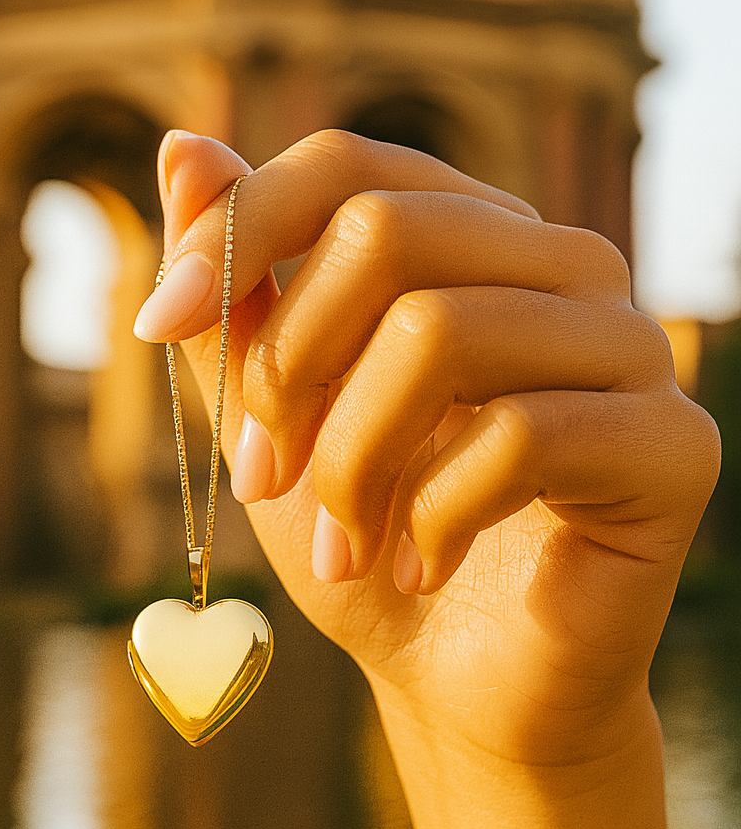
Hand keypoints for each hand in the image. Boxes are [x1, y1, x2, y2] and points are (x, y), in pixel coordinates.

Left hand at [135, 129, 719, 771]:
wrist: (460, 683)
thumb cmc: (366, 534)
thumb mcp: (272, 412)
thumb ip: (237, 293)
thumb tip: (181, 145)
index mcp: (473, 241)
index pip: (351, 167)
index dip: (237, 229)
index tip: (156, 323)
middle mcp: (562, 267)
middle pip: (387, 232)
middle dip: (288, 367)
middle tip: (260, 477)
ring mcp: (629, 347)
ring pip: (442, 331)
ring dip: (351, 461)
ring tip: (340, 547)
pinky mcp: (672, 445)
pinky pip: (519, 437)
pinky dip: (432, 518)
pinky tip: (418, 568)